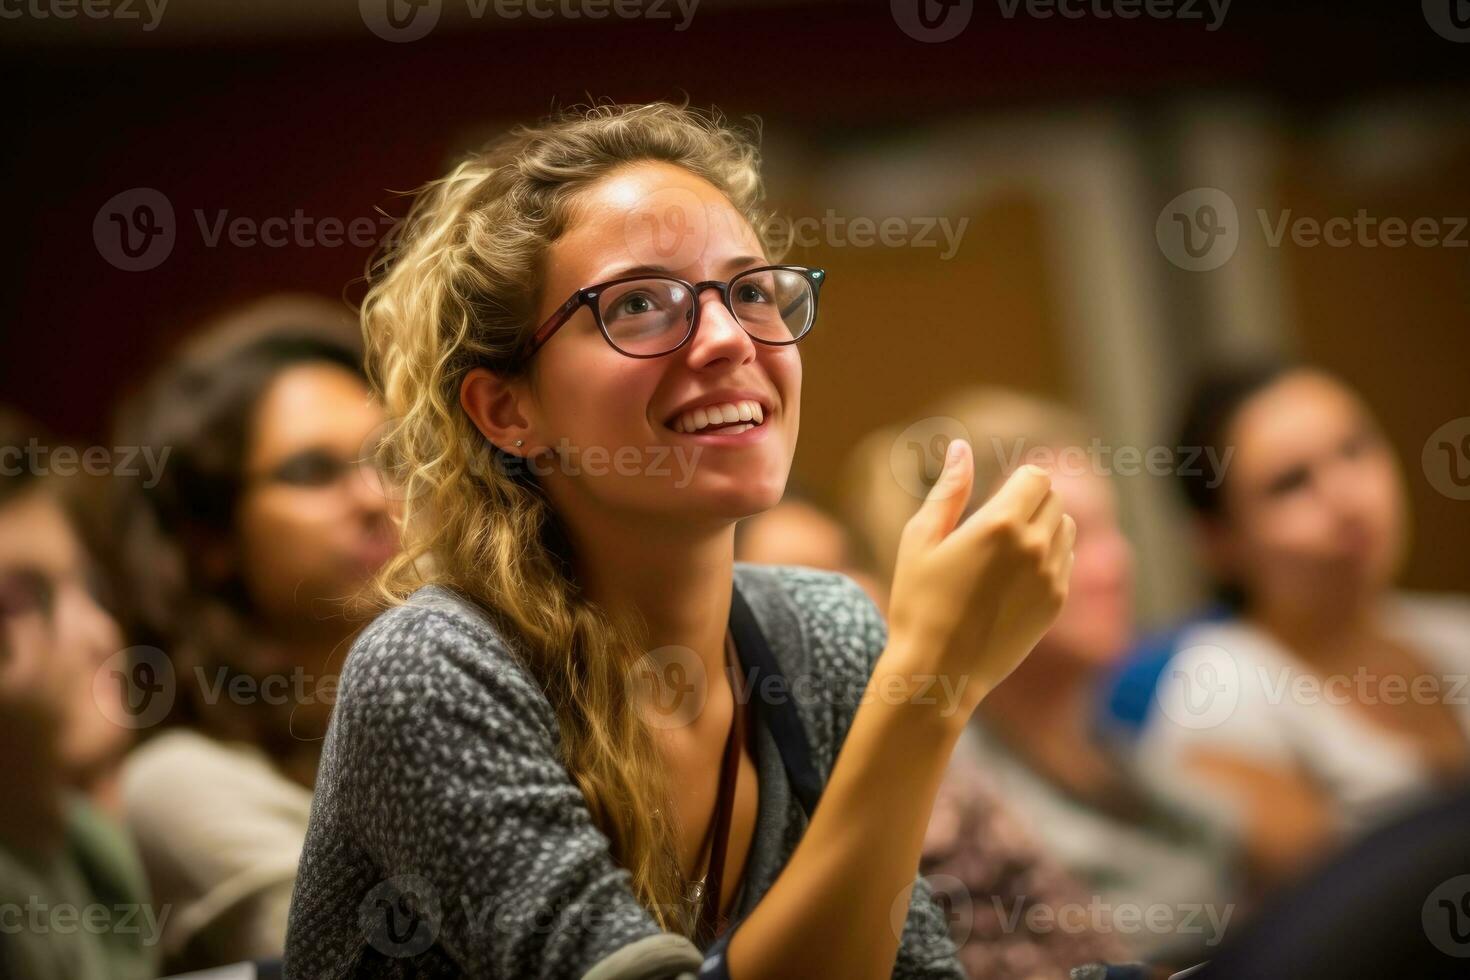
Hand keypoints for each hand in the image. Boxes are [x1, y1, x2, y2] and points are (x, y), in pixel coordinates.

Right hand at [883, 439, 1074, 723]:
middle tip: (995, 523)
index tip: (995, 495)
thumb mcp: (920, 539)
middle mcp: (1034, 547)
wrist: (938, 671)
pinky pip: (1065, 562)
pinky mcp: (1055, 604)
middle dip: (1029, 500)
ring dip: (1044, 526)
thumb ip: (948, 490)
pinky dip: (1049, 557)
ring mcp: (1050, 577)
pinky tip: (1014, 576)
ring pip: (1065, 528)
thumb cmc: (918, 602)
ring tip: (1006, 548)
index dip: (1016, 481)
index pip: (1035, 476)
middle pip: (1053, 498)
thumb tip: (960, 448)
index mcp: (1000, 523)